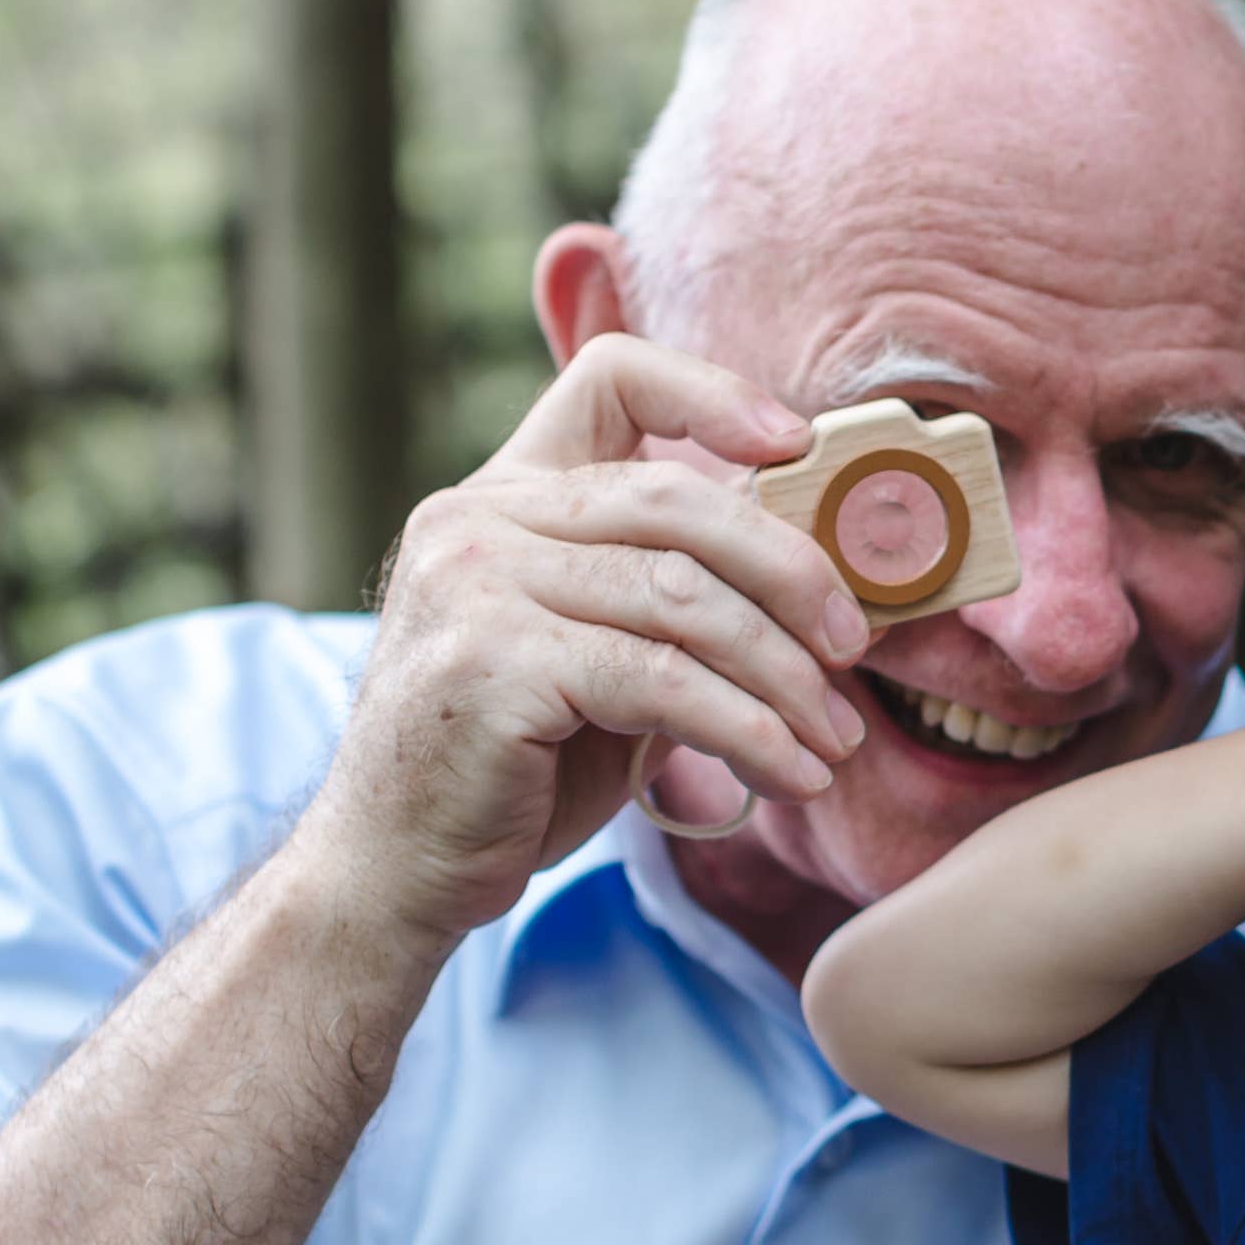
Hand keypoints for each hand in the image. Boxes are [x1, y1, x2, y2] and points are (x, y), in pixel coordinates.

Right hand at [302, 334, 877, 947]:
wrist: (392, 868)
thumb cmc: (510, 768)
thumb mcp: (594, 658)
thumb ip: (665, 600)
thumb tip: (813, 583)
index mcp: (503, 495)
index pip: (613, 377)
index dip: (715, 394)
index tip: (797, 447)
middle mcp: (477, 518)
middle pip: (678, 499)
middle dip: (791, 572)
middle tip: (852, 647)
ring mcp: (475, 583)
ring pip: (682, 596)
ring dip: (782, 674)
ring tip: (834, 738)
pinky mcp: (492, 662)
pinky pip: (660, 681)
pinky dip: (748, 730)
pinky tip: (790, 773)